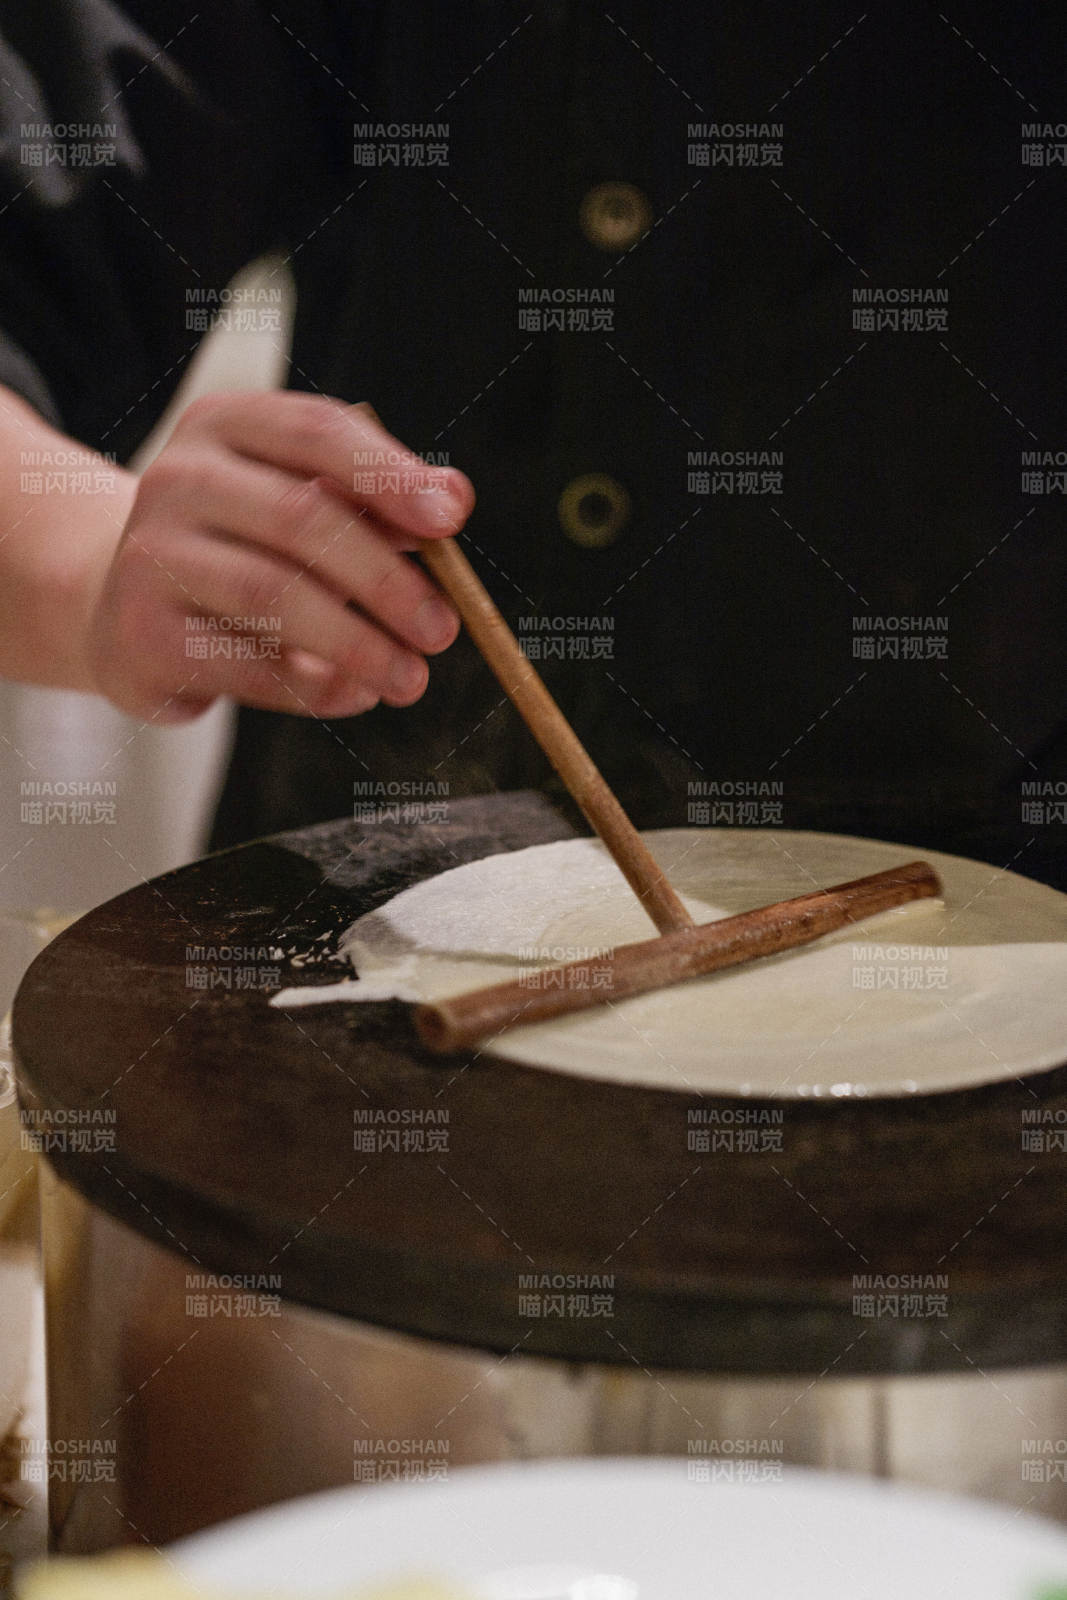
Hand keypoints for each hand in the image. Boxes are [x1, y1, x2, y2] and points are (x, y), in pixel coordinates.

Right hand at [87, 393, 471, 722]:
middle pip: (302, 518)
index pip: (317, 431)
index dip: (389, 474)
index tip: (452, 520)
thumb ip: (373, 501)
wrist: (127, 608)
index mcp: (225, 426)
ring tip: (411, 679)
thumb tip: (453, 499)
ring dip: (359, 644)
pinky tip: (356, 695)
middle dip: (385, 579)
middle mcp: (178, 479)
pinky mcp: (143, 634)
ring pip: (274, 594)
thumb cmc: (241, 548)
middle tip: (443, 629)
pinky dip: (314, 687)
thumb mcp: (300, 505)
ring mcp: (151, 555)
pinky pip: (247, 664)